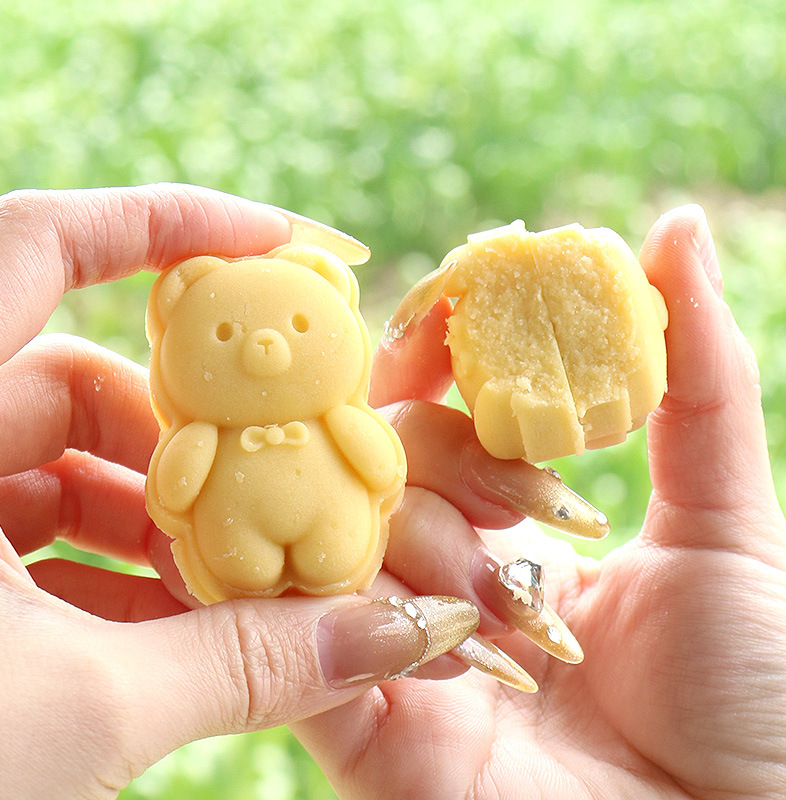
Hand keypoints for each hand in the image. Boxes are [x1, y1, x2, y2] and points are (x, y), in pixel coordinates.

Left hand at [0, 186, 484, 799]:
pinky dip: (111, 567)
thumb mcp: (78, 711)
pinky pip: (32, 528)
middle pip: (75, 381)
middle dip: (189, 445)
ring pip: (59, 464)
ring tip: (230, 588)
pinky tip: (171, 628)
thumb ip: (248, 663)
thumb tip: (394, 632)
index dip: (164, 223)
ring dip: (159, 521)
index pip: (36, 245)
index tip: (278, 244)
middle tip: (269, 497)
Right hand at [291, 205, 785, 798]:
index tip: (443, 320)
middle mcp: (444, 578)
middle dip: (444, 459)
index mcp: (512, 534)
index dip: (433, 367)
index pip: (438, 425)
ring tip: (512, 600)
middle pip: (383, 469)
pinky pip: (303, 635)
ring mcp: (394, 645)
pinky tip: (438, 608)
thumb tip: (669, 227)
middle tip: (524, 504)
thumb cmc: (753, 696)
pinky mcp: (358, 726)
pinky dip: (347, 599)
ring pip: (344, 535)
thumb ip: (694, 373)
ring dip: (429, 542)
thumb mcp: (728, 516)